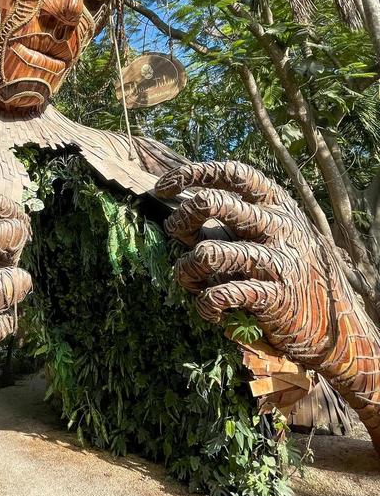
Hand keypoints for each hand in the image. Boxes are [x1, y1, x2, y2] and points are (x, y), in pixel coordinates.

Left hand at [154, 161, 379, 449]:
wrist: (333, 323)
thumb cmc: (285, 270)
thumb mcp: (268, 233)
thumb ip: (231, 218)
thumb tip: (180, 210)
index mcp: (276, 203)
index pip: (231, 173)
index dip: (191, 175)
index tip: (162, 189)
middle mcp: (278, 225)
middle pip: (213, 203)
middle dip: (181, 219)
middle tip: (176, 234)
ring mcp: (277, 260)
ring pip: (207, 252)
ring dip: (185, 269)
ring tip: (188, 280)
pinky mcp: (274, 297)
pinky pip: (220, 294)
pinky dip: (204, 304)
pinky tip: (209, 308)